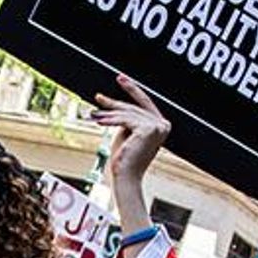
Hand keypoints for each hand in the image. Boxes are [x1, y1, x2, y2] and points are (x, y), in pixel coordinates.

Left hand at [91, 72, 169, 192]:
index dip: (132, 89)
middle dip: (114, 103)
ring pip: (128, 113)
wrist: (126, 178)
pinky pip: (125, 120)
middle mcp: (163, 125)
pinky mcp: (148, 129)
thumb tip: (116, 105)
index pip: (145, 103)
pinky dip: (110, 120)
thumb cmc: (125, 161)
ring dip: (109, 114)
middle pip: (134, 107)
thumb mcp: (126, 134)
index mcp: (161, 126)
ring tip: (94, 115)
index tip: (121, 79)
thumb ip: (127, 119)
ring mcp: (158, 126)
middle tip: (99, 96)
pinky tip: (99, 121)